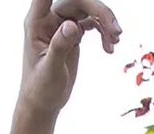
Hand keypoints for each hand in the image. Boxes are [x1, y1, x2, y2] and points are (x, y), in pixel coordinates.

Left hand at [19, 0, 122, 119]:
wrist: (43, 104)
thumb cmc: (40, 90)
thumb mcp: (50, 71)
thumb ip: (59, 47)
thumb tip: (72, 25)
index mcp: (37, 22)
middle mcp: (49, 18)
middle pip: (78, 0)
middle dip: (99, 12)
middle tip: (116, 31)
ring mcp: (62, 24)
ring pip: (88, 10)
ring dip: (105, 22)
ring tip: (116, 40)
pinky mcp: (72, 33)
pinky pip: (92, 22)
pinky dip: (104, 32)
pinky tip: (110, 47)